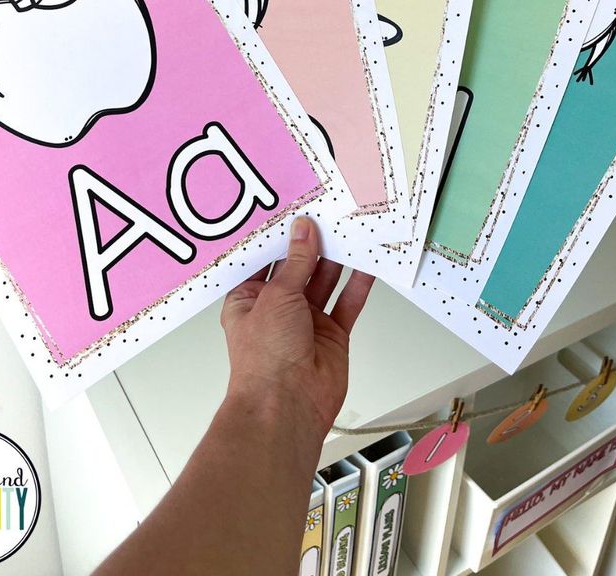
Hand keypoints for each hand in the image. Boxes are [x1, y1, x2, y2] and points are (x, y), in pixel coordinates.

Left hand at [221, 217, 373, 443]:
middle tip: (327, 214)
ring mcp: (306, 322)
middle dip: (311, 244)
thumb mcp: (276, 296)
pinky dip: (358, 285)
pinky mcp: (332, 335)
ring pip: (324, 282)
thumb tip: (304, 230)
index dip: (280, 237)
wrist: (286, 405)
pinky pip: (346, 304)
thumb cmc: (264, 358)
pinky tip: (366, 264)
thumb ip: (297, 262)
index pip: (265, 260)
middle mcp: (277, 309)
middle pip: (297, 268)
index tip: (294, 210)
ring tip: (348, 230)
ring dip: (336, 260)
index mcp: (249, 298)